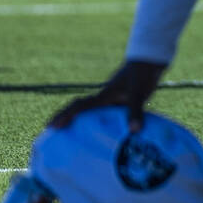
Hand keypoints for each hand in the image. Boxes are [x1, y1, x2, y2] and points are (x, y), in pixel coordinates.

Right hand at [49, 60, 166, 131]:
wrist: (150, 60)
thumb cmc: (142, 73)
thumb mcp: (138, 92)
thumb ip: (135, 110)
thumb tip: (134, 130)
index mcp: (103, 96)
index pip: (79, 106)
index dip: (64, 116)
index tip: (51, 126)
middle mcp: (104, 99)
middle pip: (80, 110)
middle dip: (65, 120)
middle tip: (52, 135)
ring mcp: (112, 100)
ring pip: (93, 114)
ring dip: (83, 125)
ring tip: (74, 142)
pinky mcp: (122, 101)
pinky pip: (108, 116)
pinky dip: (103, 126)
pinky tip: (106, 137)